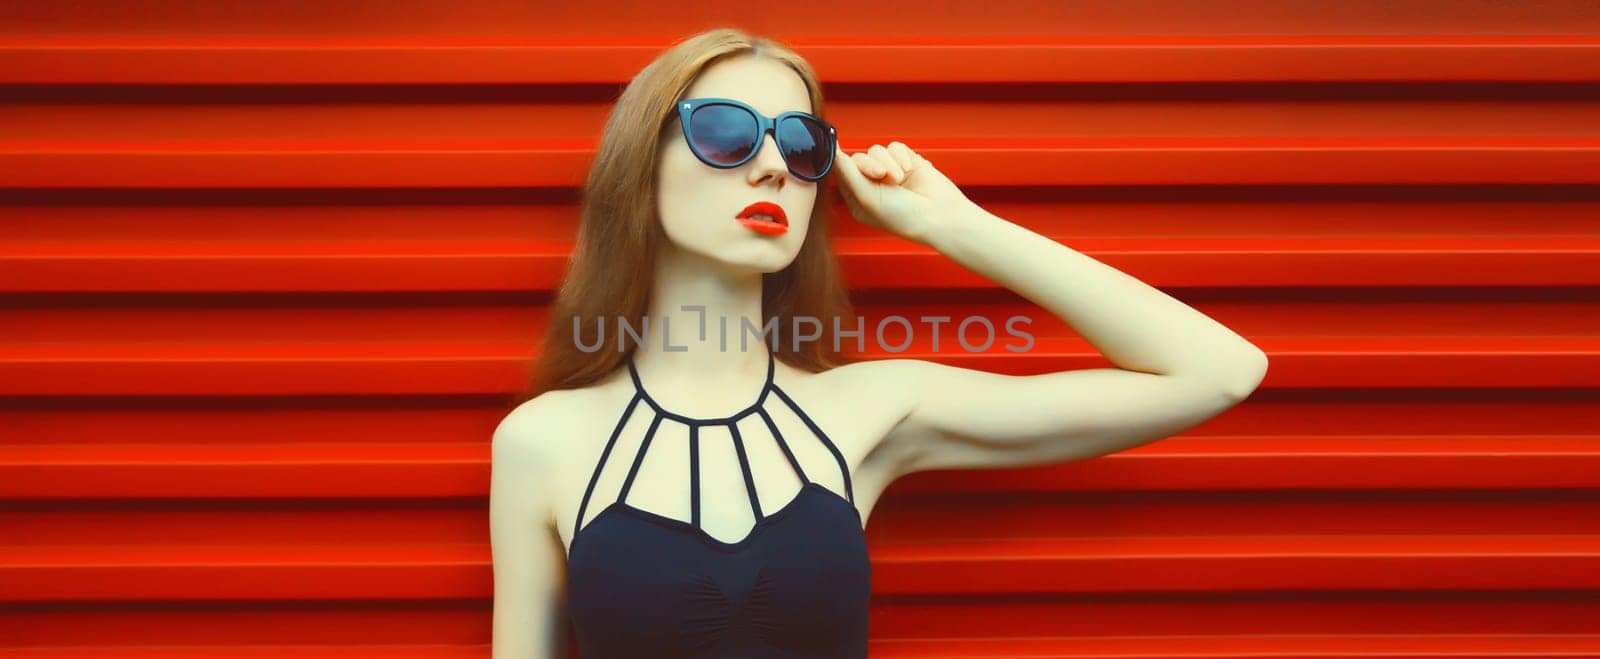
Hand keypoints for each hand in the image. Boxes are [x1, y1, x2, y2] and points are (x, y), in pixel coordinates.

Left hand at [830, 141, 974, 245]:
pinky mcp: (906, 162)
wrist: (940, 216)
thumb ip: (847, 173)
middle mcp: (872, 185)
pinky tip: (908, 170)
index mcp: (858, 199)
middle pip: (858, 158)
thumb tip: (832, 151)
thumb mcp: (866, 198)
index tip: (835, 146)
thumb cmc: (902, 217)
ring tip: (899, 179)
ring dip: (888, 163)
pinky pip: (895, 147)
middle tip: (881, 175)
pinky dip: (901, 157)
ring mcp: (890, 173)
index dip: (840, 161)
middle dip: (869, 164)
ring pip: (877, 150)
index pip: (841, 173)